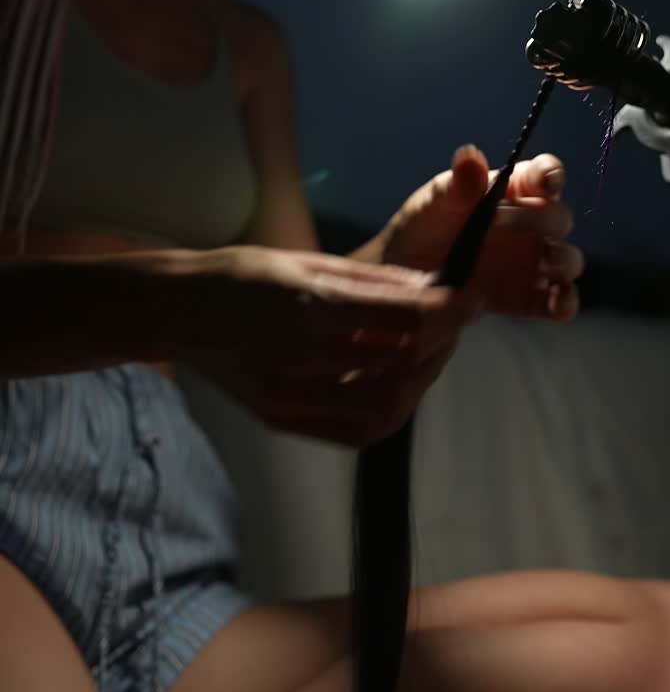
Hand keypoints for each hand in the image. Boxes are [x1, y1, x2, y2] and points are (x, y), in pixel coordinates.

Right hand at [189, 245, 473, 447]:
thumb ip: (371, 280)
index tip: (473, 297)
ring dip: (421, 380)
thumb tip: (431, 288)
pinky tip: (396, 381)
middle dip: (442, 343)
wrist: (175, 312)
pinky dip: (389, 410)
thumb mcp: (305, 259)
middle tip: (454, 321)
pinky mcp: (282, 420)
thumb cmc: (239, 273)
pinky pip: (354, 431)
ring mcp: (290, 397)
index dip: (452, 310)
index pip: (406, 317)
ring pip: (385, 407)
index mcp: (308, 305)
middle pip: (403, 366)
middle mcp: (301, 357)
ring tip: (428, 351)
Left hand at [380, 146, 583, 321]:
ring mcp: (531, 263)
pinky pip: (559, 301)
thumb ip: (456, 183)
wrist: (403, 275)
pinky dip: (564, 302)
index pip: (544, 175)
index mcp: (511, 190)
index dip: (550, 174)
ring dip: (562, 260)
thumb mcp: (433, 201)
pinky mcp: (527, 298)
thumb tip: (470, 157)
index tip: (545, 181)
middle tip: (502, 224)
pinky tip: (554, 304)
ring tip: (542, 262)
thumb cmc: (422, 226)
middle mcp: (529, 224)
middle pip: (559, 218)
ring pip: (568, 259)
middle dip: (543, 220)